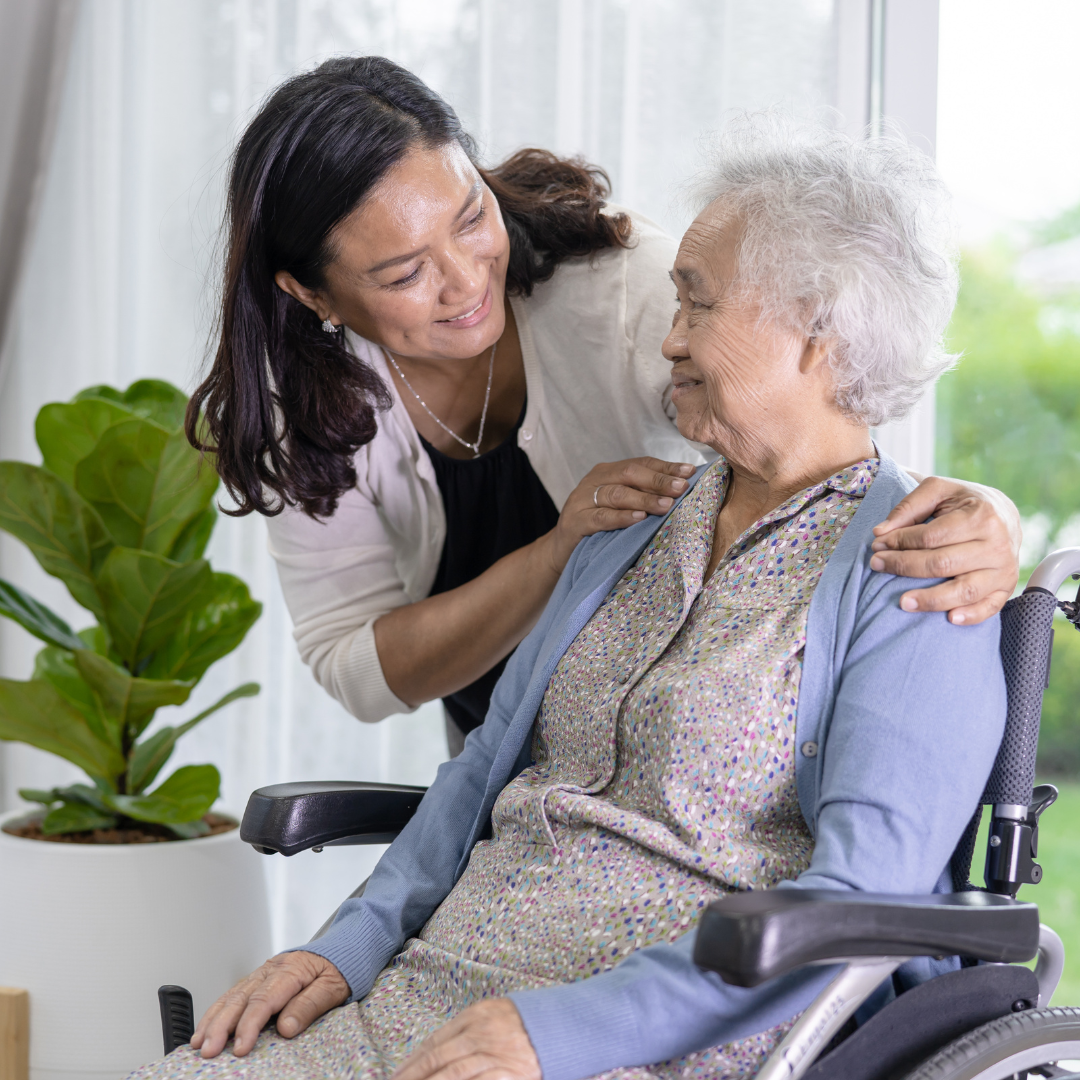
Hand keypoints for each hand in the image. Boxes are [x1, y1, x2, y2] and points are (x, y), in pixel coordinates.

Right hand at [189, 951, 348, 1058]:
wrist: (345, 946)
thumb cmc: (340, 967)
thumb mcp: (334, 987)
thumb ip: (309, 1006)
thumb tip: (285, 1027)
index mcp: (291, 970)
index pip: (264, 1000)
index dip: (249, 1025)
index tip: (240, 1047)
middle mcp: (272, 970)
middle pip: (241, 998)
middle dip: (221, 1026)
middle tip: (208, 1051)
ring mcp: (263, 973)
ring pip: (232, 995)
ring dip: (213, 1019)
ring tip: (199, 1043)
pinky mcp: (259, 978)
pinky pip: (234, 993)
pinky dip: (218, 1010)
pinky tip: (207, 1026)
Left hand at [392, 998, 540, 1079]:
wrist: (564, 1025)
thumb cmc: (527, 1022)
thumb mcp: (494, 1013)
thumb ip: (468, 1028)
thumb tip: (435, 1050)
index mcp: (475, 1015)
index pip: (434, 1041)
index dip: (412, 1061)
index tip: (397, 1075)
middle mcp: (481, 1033)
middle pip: (437, 1058)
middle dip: (413, 1077)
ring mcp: (495, 1054)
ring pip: (452, 1074)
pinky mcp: (509, 1074)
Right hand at [545, 457, 695, 571]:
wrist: (562, 550)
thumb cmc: (598, 527)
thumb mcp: (621, 507)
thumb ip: (642, 495)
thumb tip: (682, 490)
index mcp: (608, 472)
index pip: (641, 464)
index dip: (665, 467)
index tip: (690, 472)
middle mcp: (594, 480)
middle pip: (630, 474)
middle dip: (658, 480)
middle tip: (682, 488)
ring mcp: (582, 500)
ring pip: (617, 494)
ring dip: (644, 498)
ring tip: (666, 504)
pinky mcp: (575, 522)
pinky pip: (601, 517)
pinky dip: (621, 517)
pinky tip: (639, 518)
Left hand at [869, 476, 1019, 624]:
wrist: (1004, 514)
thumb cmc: (963, 502)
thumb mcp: (938, 491)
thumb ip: (908, 507)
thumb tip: (880, 533)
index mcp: (981, 516)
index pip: (931, 537)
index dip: (900, 542)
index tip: (877, 544)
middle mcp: (997, 544)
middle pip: (943, 564)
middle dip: (904, 566)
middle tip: (876, 564)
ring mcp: (1004, 568)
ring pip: (965, 590)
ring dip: (931, 600)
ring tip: (902, 602)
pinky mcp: (1006, 587)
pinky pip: (990, 607)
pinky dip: (971, 616)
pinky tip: (949, 619)